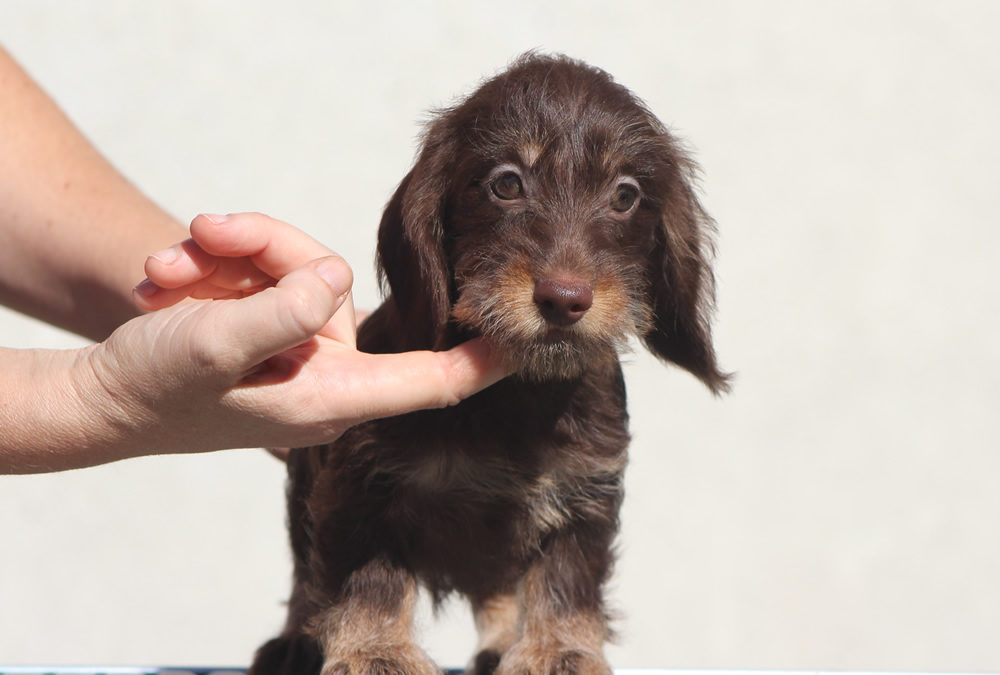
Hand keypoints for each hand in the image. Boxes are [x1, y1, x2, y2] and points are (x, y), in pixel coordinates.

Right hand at [83, 213, 507, 454]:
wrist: (100, 396)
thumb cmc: (154, 387)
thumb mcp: (211, 346)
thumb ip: (281, 310)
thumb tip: (334, 276)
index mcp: (333, 395)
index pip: (433, 381)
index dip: (484, 359)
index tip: (531, 334)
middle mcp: (326, 367)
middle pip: (336, 279)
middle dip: (266, 247)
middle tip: (201, 237)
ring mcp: (299, 341)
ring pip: (295, 263)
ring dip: (225, 252)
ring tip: (165, 268)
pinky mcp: (271, 320)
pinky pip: (262, 269)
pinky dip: (212, 264)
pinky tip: (164, 279)